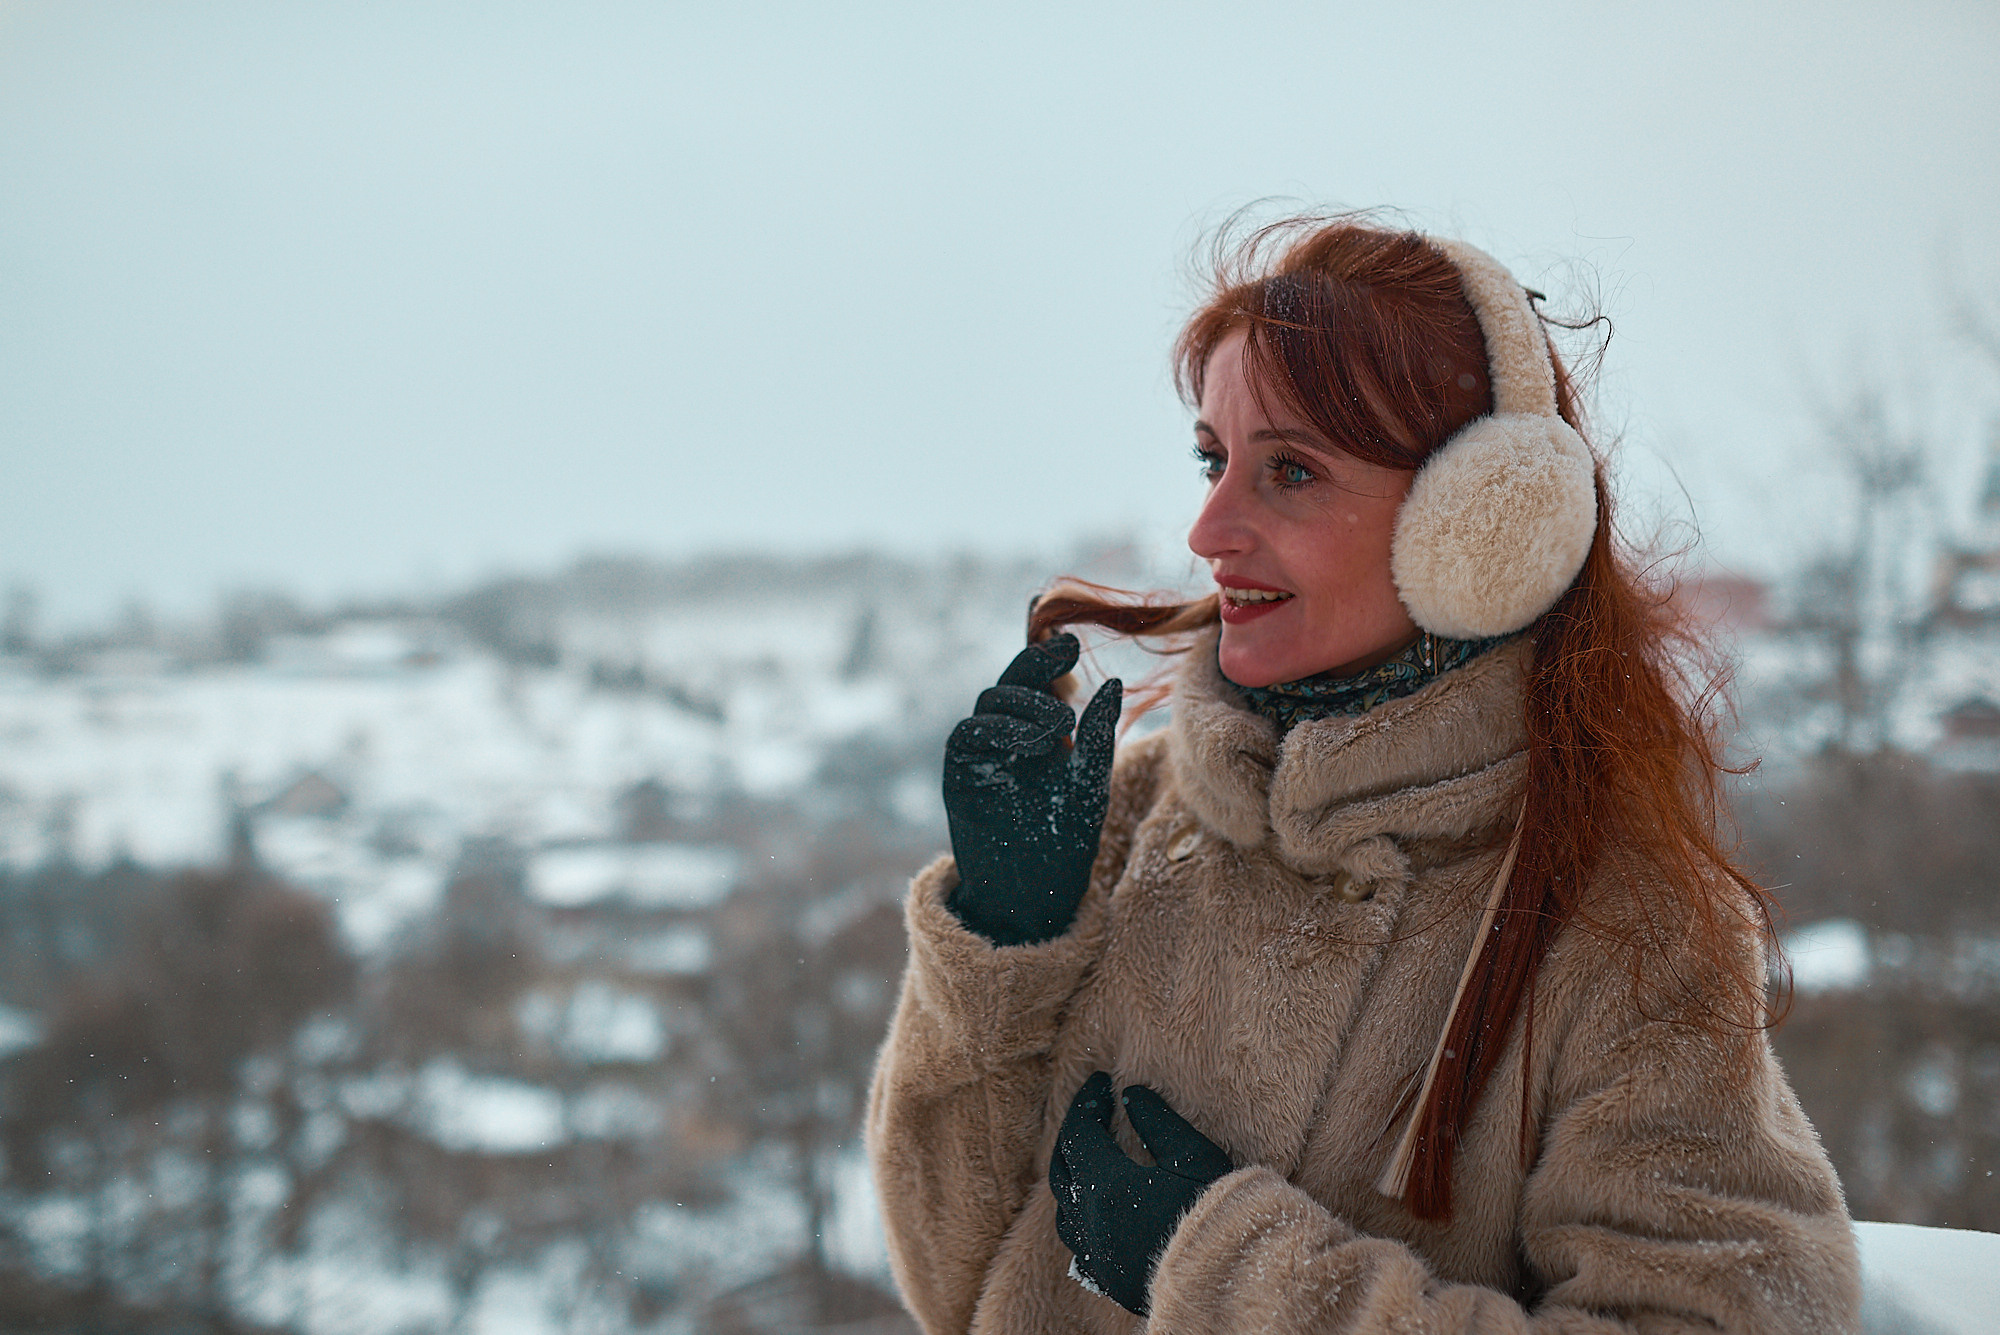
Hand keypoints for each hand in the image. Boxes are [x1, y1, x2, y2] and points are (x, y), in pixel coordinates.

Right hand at [942, 633, 1120, 946]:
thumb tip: (1112, 682)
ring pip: (990, 701)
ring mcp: (979, 754)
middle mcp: (1005, 737)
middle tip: (1067, 655)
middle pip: (1011, 681)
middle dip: (1038, 663)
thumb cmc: (1064, 839)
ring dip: (1027, 701)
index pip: (1036, 681)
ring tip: (1062, 725)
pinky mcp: (959, 775)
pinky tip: (1033, 742)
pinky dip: (999, 728)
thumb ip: (1097, 734)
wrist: (1035, 891)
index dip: (1049, 658)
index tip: (1073, 642)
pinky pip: (967, 733)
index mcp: (1036, 731)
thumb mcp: (1090, 780)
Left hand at [1049, 1071, 1233, 1315]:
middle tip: (1093, 1113)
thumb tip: (1131, 1095)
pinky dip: (1083, 1218)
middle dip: (1074, 1136)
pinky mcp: (1110, 1280)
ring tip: (1093, 1158)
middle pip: (1062, 1170)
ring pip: (1065, 1213)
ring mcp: (1097, 1257)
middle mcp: (1091, 1225)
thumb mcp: (1194, 1155)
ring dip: (1074, 1179)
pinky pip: (1081, 1244)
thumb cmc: (1218, 1213)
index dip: (1086, 1103)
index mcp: (1107, 1189)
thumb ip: (1157, 1121)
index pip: (1079, 1133)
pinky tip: (1101, 1210)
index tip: (1100, 1082)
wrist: (1234, 1280)